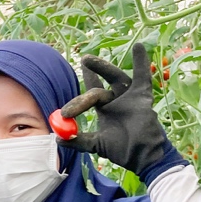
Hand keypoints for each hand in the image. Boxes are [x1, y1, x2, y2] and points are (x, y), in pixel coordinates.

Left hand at [58, 42, 185, 184]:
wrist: (141, 154)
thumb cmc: (122, 150)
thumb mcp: (96, 144)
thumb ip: (78, 141)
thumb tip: (58, 138)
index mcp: (105, 110)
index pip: (91, 94)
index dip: (82, 89)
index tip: (71, 86)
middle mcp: (116, 101)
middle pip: (102, 83)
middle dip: (93, 71)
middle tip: (83, 61)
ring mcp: (129, 97)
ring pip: (116, 77)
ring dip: (103, 67)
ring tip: (88, 60)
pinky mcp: (142, 95)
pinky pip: (142, 76)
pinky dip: (141, 62)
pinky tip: (138, 47)